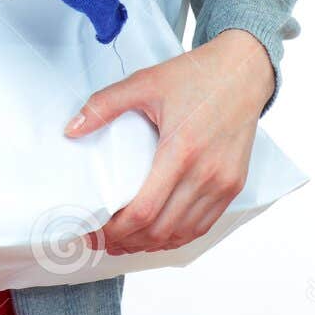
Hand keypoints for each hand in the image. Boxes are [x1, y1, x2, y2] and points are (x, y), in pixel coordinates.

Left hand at [63, 30, 274, 255]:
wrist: (243, 71)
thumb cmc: (197, 75)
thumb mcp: (145, 83)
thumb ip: (105, 105)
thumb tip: (71, 129)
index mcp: (180, 150)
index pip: (145, 210)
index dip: (117, 229)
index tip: (96, 231)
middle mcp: (205, 173)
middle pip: (161, 229)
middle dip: (128, 242)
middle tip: (105, 241)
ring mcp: (223, 182)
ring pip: (183, 233)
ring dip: (152, 244)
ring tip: (126, 242)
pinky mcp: (234, 184)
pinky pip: (205, 224)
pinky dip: (179, 236)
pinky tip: (160, 235)